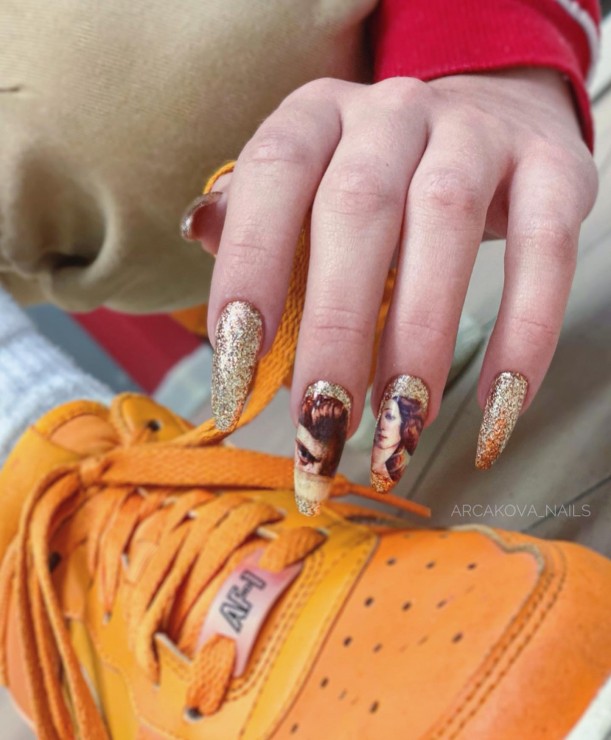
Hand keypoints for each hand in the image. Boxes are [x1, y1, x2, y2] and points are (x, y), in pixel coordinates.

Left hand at [183, 68, 596, 511]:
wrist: (490, 119)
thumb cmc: (380, 181)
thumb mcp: (308, 189)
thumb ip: (255, 228)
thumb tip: (214, 293)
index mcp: (317, 116)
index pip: (273, 172)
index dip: (251, 266)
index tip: (238, 364)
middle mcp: (392, 113)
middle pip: (357, 209)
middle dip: (335, 329)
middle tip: (323, 422)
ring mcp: (477, 133)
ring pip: (445, 224)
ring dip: (419, 340)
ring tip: (399, 427)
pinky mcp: (554, 168)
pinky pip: (543, 250)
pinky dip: (524, 333)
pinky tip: (497, 405)